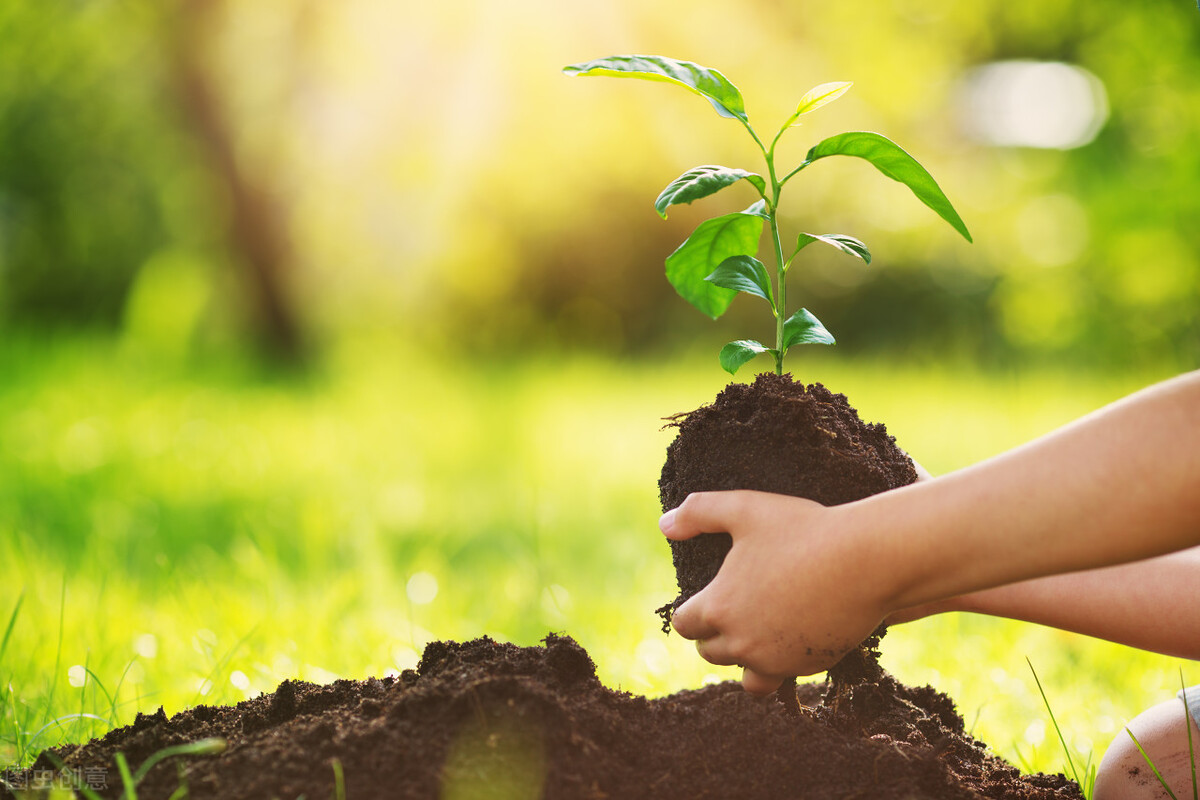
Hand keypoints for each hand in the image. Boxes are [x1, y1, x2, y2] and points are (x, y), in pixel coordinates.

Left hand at [660, 490, 893, 694]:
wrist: (866, 560)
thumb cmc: (803, 530)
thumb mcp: (745, 508)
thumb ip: (699, 512)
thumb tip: (665, 525)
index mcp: (719, 607)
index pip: (685, 624)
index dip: (693, 610)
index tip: (707, 598)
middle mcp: (740, 642)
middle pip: (710, 652)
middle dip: (716, 633)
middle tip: (735, 609)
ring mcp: (775, 660)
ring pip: (745, 675)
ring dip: (745, 657)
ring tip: (758, 632)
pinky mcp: (806, 668)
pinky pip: (781, 678)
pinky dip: (779, 664)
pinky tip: (789, 637)